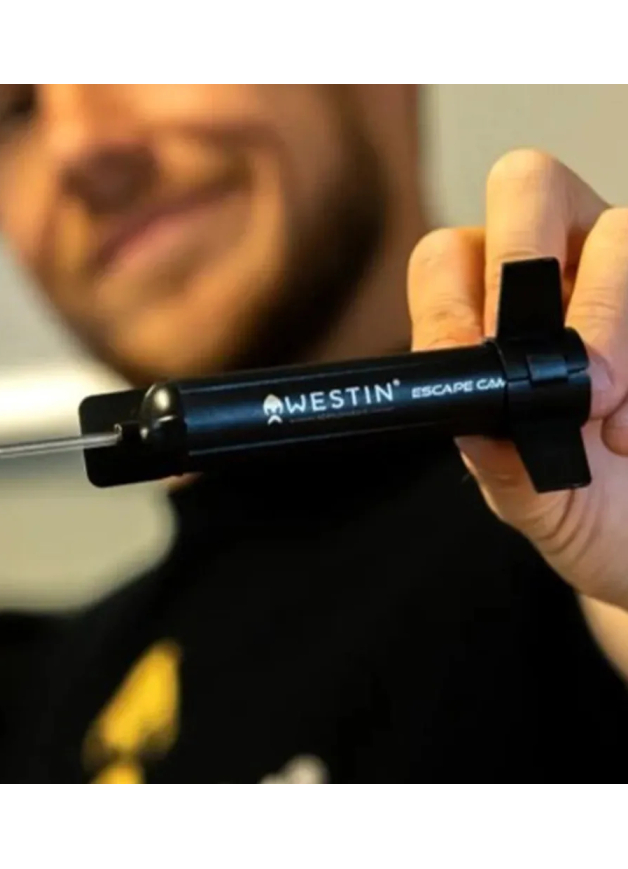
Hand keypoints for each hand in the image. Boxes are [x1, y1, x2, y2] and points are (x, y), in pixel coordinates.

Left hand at [408, 149, 627, 610]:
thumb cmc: (577, 503)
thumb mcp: (522, 492)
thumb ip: (492, 450)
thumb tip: (470, 401)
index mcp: (487, 312)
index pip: (447, 256)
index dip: (454, 303)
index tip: (479, 364)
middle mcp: (555, 270)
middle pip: (526, 186)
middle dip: (530, 263)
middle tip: (563, 361)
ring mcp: (623, 272)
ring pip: (618, 229)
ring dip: (609, 324)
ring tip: (610, 419)